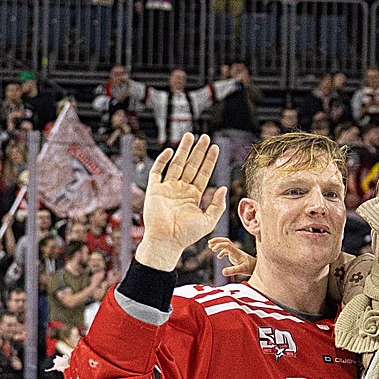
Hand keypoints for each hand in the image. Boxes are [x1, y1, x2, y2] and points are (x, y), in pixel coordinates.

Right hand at [137, 132, 226, 270]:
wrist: (166, 242)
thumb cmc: (186, 235)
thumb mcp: (208, 221)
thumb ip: (217, 205)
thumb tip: (224, 188)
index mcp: (193, 196)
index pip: (203, 173)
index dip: (209, 160)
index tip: (215, 147)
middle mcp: (180, 190)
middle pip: (191, 165)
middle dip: (198, 151)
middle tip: (205, 137)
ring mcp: (167, 188)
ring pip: (176, 164)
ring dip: (183, 150)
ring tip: (190, 135)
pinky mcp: (154, 190)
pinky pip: (157, 171)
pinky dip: (162, 160)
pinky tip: (170, 151)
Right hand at [208, 236, 255, 278]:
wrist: (257, 267)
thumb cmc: (250, 267)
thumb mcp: (242, 270)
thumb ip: (233, 270)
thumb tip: (223, 272)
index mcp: (236, 252)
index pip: (227, 244)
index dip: (219, 245)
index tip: (213, 249)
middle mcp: (235, 250)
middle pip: (226, 241)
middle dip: (217, 240)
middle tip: (209, 242)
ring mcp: (235, 253)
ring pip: (226, 244)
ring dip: (218, 244)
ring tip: (210, 246)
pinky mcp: (235, 256)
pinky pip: (227, 251)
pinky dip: (221, 251)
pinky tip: (219, 257)